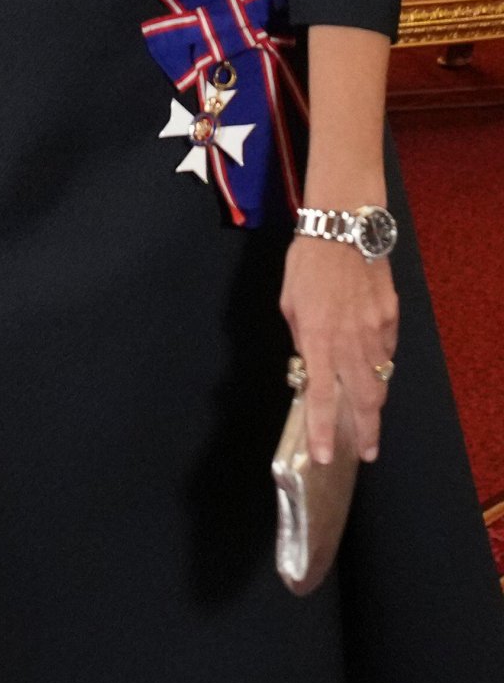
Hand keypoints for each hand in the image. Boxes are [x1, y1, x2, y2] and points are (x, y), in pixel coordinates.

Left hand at [280, 235, 398, 463]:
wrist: (344, 227)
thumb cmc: (308, 262)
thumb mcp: (290, 302)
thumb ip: (301, 337)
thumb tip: (310, 364)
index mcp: (318, 338)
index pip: (322, 398)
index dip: (323, 431)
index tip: (325, 456)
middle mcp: (350, 341)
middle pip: (364, 399)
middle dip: (365, 431)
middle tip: (366, 452)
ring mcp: (376, 330)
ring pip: (380, 379)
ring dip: (374, 404)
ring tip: (369, 421)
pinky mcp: (391, 317)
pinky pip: (387, 351)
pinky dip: (380, 365)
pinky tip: (373, 370)